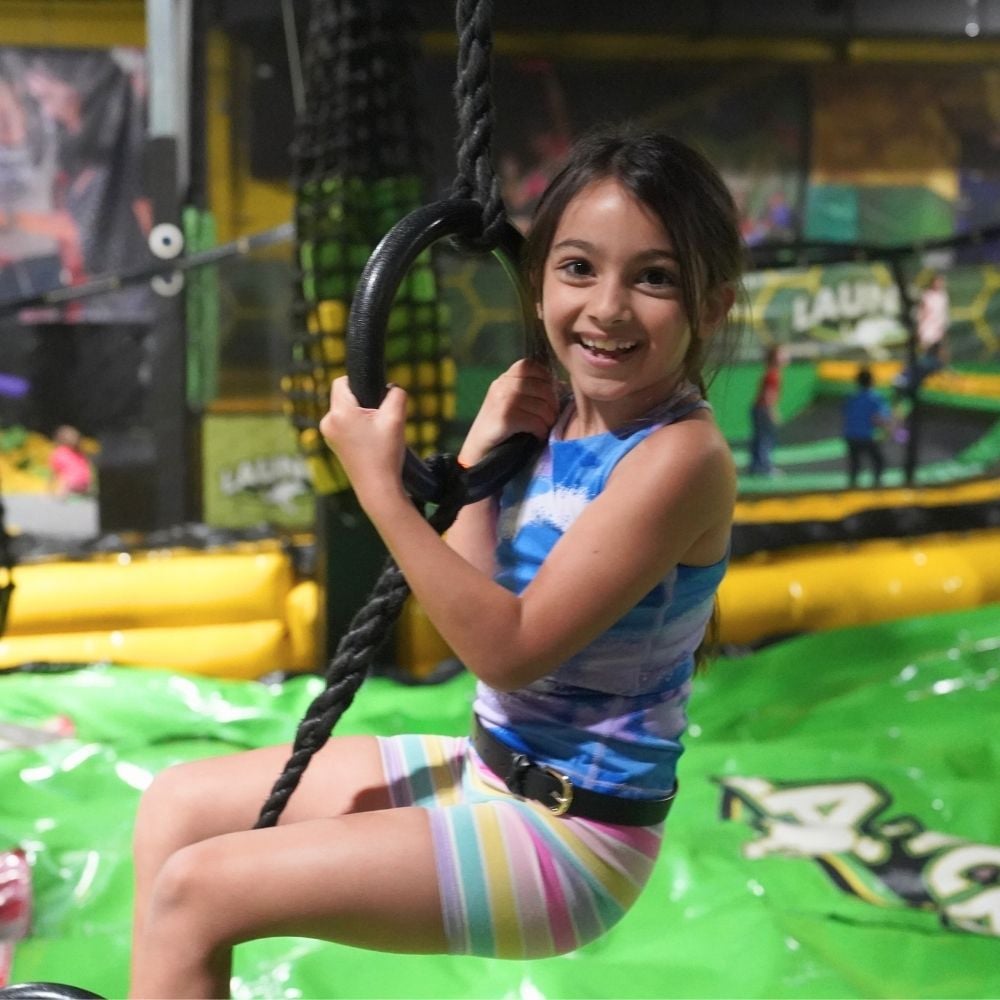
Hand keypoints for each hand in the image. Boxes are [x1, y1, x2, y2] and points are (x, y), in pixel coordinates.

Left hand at [319, 377, 407, 508]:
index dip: (359, 383)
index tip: (375, 396)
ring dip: (360, 415)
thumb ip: (397, 395)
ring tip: (376, 432)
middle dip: (363, 402)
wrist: (378, 489)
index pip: (341, 381)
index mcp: (339, 413)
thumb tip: (392, 387)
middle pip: (344, 397)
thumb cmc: (385, 454)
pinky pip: (344, 425)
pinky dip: (357, 427)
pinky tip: (370, 441)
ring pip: (345, 411)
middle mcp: (328, 422)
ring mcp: (329, 435)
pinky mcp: (334, 444)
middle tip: (380, 418)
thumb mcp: (396, 419)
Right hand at [458, 359, 558, 466]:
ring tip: (543, 429)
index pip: (531, 366)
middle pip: (542, 387)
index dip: (546, 381)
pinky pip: (535, 421)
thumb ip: (530, 392)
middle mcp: (501, 385)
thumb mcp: (512, 404)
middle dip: (552, 405)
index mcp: (503, 378)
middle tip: (550, 420)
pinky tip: (537, 436)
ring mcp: (502, 400)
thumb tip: (561, 385)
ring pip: (542, 406)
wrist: (476, 454)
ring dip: (548, 421)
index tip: (546, 400)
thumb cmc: (500, 431)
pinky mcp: (504, 418)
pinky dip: (540, 431)